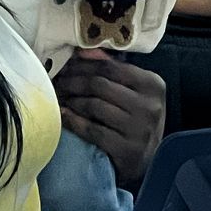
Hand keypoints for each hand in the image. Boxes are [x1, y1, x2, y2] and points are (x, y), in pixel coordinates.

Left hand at [52, 49, 166, 187]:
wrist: (147, 159)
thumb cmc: (136, 120)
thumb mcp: (134, 92)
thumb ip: (113, 69)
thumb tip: (83, 51)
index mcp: (153, 85)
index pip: (111, 67)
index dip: (83, 65)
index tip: (65, 66)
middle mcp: (150, 106)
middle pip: (100, 85)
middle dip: (73, 82)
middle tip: (57, 82)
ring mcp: (140, 130)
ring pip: (94, 106)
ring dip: (71, 101)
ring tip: (59, 98)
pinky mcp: (127, 150)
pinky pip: (92, 130)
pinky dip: (74, 121)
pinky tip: (64, 115)